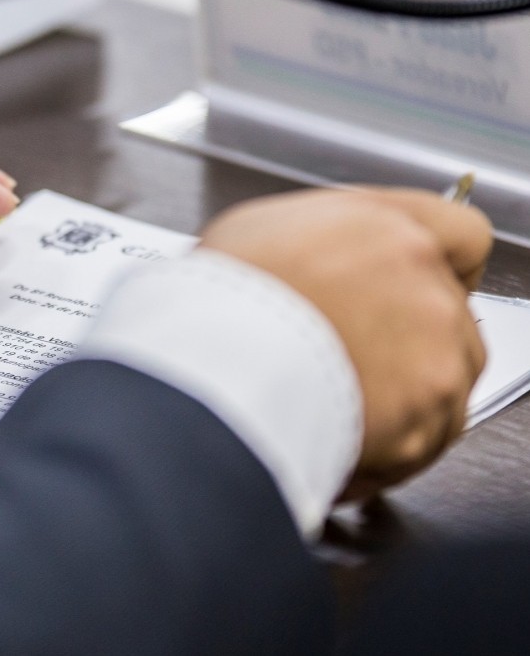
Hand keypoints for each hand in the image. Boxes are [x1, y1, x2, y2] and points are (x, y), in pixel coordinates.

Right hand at [197, 187, 491, 499]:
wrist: (216, 368)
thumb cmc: (221, 299)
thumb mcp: (259, 231)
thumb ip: (321, 241)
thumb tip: (321, 259)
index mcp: (387, 230)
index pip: (461, 234)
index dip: (446, 266)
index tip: (420, 288)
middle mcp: (425, 286)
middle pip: (452, 316)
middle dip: (409, 340)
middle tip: (351, 358)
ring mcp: (435, 357)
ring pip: (446, 381)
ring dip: (404, 396)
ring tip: (335, 405)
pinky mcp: (426, 422)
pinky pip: (423, 442)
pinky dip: (388, 448)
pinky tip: (334, 436)